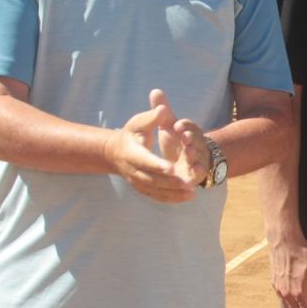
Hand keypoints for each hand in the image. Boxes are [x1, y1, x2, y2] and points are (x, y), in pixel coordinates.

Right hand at [105, 88, 194, 202]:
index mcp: (131, 152)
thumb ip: (152, 117)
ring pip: (156, 190)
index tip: (171, 168)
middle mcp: (132, 170)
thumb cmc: (131, 133)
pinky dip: (172, 198)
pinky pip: (157, 196)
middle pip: (152, 179)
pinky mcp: (142, 188)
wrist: (114, 152)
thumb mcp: (138, 122)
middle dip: (170, 182)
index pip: (144, 160)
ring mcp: (136, 181)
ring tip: (192, 192)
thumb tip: (163, 109)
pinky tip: (187, 197)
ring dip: (174, 193)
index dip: (157, 165)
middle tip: (189, 182)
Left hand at [166, 109, 211, 188]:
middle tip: (184, 136)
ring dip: (194, 154)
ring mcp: (198, 159)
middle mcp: (196, 144)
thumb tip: (155, 91)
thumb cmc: (176, 139)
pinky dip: (198, 172)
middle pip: (197, 140)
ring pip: (198, 156)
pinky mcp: (196, 174)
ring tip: (188, 152)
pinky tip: (195, 171)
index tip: (177, 125)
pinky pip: (198, 173)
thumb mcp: (168, 125)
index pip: (189, 126)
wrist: (187, 160)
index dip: (185, 125)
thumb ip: (162, 111)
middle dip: (191, 138)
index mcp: (189, 131)